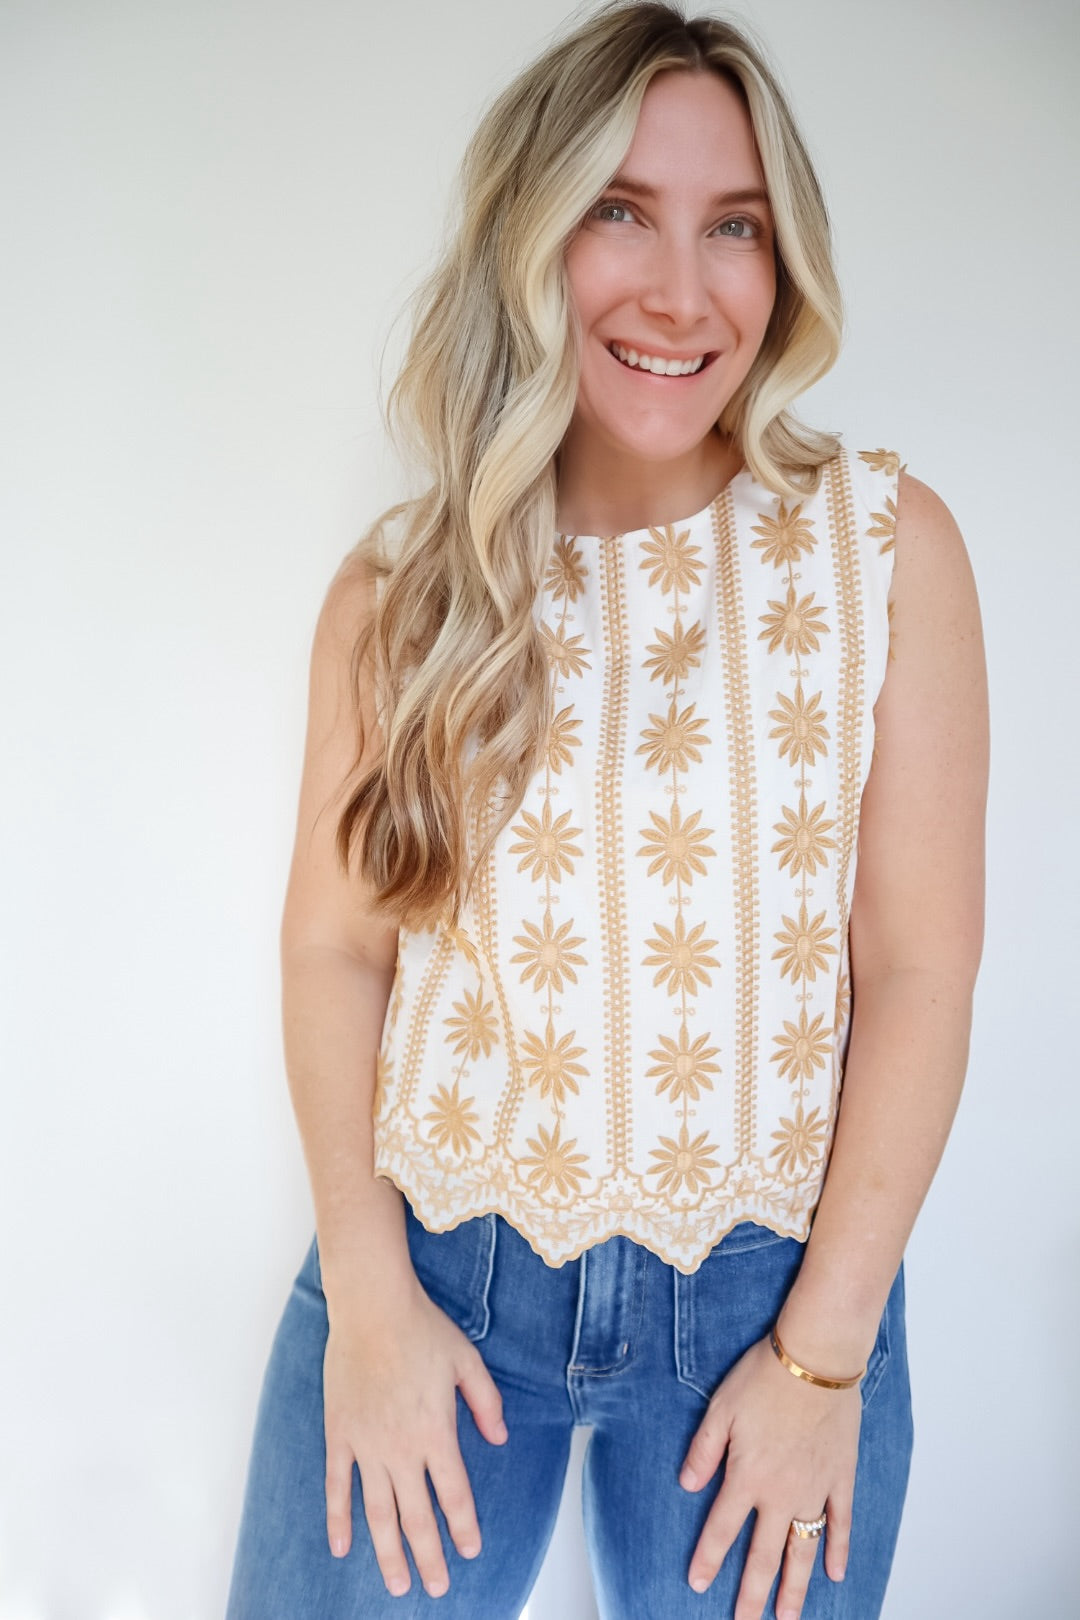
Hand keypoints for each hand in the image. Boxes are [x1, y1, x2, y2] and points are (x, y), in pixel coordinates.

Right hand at [322, 1280, 507, 1597]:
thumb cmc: (422, 1329)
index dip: (462, 1527)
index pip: (453, 1495)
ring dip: (387, 1551)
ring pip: (377, 1512)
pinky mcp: (340, 1434)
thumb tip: (500, 1437)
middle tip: (434, 1588)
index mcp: (436, 1432)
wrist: (372, 1307)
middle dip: (427, 1556)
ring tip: (396, 1582)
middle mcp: (401, 1448)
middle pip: (415, 1517)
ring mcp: (366, 1445)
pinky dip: (339, 1518)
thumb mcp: (467, 1361)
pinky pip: (337, 1486)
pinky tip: (342, 1547)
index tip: (469, 1552)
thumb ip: (486, 1402)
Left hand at [679, 1334, 860, 1619]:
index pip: (722, 1529)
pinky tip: (835, 1573)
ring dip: (795, 1587)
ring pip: (803, 1550)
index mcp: (747, 1477)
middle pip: (764, 1555)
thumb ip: (703, 1450)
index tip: (697, 1585)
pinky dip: (838, 1548)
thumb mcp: (720, 1408)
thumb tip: (686, 1485)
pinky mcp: (840, 1477)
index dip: (708, 1559)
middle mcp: (781, 1493)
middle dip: (752, 1594)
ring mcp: (814, 1489)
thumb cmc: (764, 1377)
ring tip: (788, 1616)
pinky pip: (840, 1523)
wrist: (816, 1358)